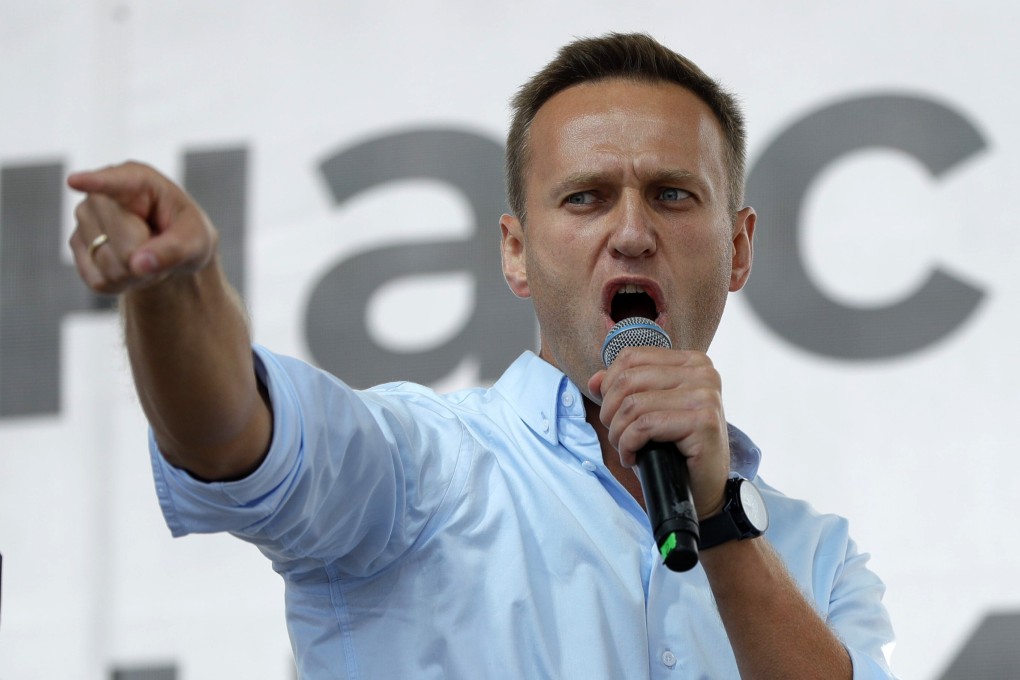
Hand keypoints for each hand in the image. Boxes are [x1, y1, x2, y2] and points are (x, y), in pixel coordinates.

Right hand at [67, 161, 216, 293]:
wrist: (172, 248)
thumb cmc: (186, 234)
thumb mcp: (197, 240)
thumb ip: (174, 250)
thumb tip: (138, 265)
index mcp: (137, 179)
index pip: (113, 182)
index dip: (94, 182)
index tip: (75, 181)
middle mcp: (102, 195)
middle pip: (123, 245)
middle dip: (147, 258)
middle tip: (161, 248)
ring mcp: (84, 219)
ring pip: (110, 266)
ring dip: (137, 274)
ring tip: (148, 254)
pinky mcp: (77, 246)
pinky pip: (99, 280)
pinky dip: (122, 283)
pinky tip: (131, 266)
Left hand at [588, 346, 729, 518]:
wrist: (703, 488)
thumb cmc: (674, 449)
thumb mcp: (647, 412)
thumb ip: (623, 391)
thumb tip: (595, 380)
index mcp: (690, 361)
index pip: (631, 357)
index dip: (609, 386)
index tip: (613, 413)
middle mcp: (702, 372)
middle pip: (628, 380)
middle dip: (610, 412)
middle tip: (617, 436)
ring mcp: (705, 395)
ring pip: (634, 404)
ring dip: (618, 433)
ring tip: (625, 449)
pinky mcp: (703, 420)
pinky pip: (645, 426)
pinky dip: (628, 445)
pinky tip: (633, 458)